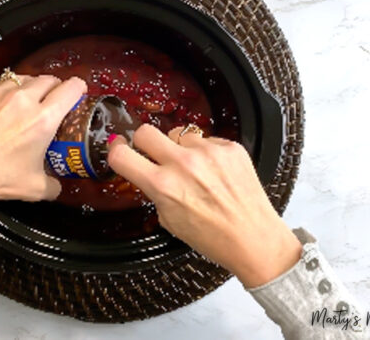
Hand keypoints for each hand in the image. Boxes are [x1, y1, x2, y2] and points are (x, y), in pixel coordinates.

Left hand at [0, 74, 86, 202]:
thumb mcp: (34, 188)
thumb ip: (53, 184)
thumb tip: (57, 184)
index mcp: (42, 119)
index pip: (70, 88)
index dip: (79, 89)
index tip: (78, 93)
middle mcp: (23, 100)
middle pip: (49, 79)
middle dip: (55, 88)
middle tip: (53, 100)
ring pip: (24, 78)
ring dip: (31, 87)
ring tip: (28, 102)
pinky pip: (0, 83)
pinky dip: (6, 91)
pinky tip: (3, 105)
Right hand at [107, 124, 301, 287]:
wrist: (254, 238)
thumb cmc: (213, 237)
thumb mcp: (169, 220)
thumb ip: (155, 191)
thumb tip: (148, 171)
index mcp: (163, 186)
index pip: (121, 155)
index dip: (115, 151)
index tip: (118, 149)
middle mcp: (183, 164)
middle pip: (146, 132)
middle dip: (144, 142)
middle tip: (153, 154)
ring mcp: (208, 152)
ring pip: (179, 134)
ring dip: (180, 148)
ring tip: (194, 170)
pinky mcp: (230, 147)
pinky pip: (207, 139)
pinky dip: (206, 152)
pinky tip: (215, 172)